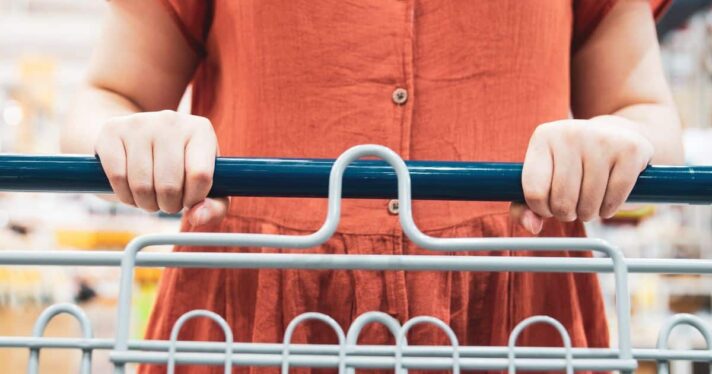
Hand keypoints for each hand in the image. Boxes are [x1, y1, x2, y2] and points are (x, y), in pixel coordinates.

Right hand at [94, 110, 227, 225]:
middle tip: (168, 200)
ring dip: (146, 203)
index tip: (189, 199)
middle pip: (170, 185)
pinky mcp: (112, 130)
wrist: (137, 137)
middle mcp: (172, 121)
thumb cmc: (180, 167)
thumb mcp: (207, 184)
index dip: (193, 199)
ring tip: (151, 196)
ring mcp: (140, 123)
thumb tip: (197, 218)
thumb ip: (214, 207)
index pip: (201, 176)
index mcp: (201, 130)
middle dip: (169, 205)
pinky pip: (118, 178)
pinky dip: (125, 195)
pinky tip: (132, 190)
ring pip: (142, 185)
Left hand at [511, 116, 653, 233]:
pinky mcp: (629, 150)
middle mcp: (569, 133)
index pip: (534, 191)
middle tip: (572, 206)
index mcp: (543, 137)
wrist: (617, 134)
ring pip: (589, 203)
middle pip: (562, 201)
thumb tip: (532, 227)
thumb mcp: (542, 177)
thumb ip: (524, 207)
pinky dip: (609, 209)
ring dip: (588, 213)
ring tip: (588, 202)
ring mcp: (601, 139)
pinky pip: (614, 199)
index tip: (548, 206)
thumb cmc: (571, 163)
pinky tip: (606, 199)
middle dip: (566, 213)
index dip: (541, 209)